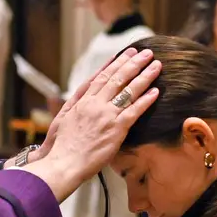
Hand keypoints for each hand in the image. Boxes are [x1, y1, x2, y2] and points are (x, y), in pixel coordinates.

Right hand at [42, 48, 160, 182]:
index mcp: (82, 101)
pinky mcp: (116, 129)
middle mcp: (95, 104)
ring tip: (156, 66)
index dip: (115, 64)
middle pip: (117, 79)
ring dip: (144, 76)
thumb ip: (73, 105)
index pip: (101, 77)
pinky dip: (145, 100)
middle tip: (145, 53)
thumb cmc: (61, 146)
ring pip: (128, 91)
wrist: (63, 162)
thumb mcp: (61, 120)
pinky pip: (134, 111)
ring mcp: (106, 115)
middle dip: (132, 63)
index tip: (125, 54)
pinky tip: (155, 91)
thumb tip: (81, 95)